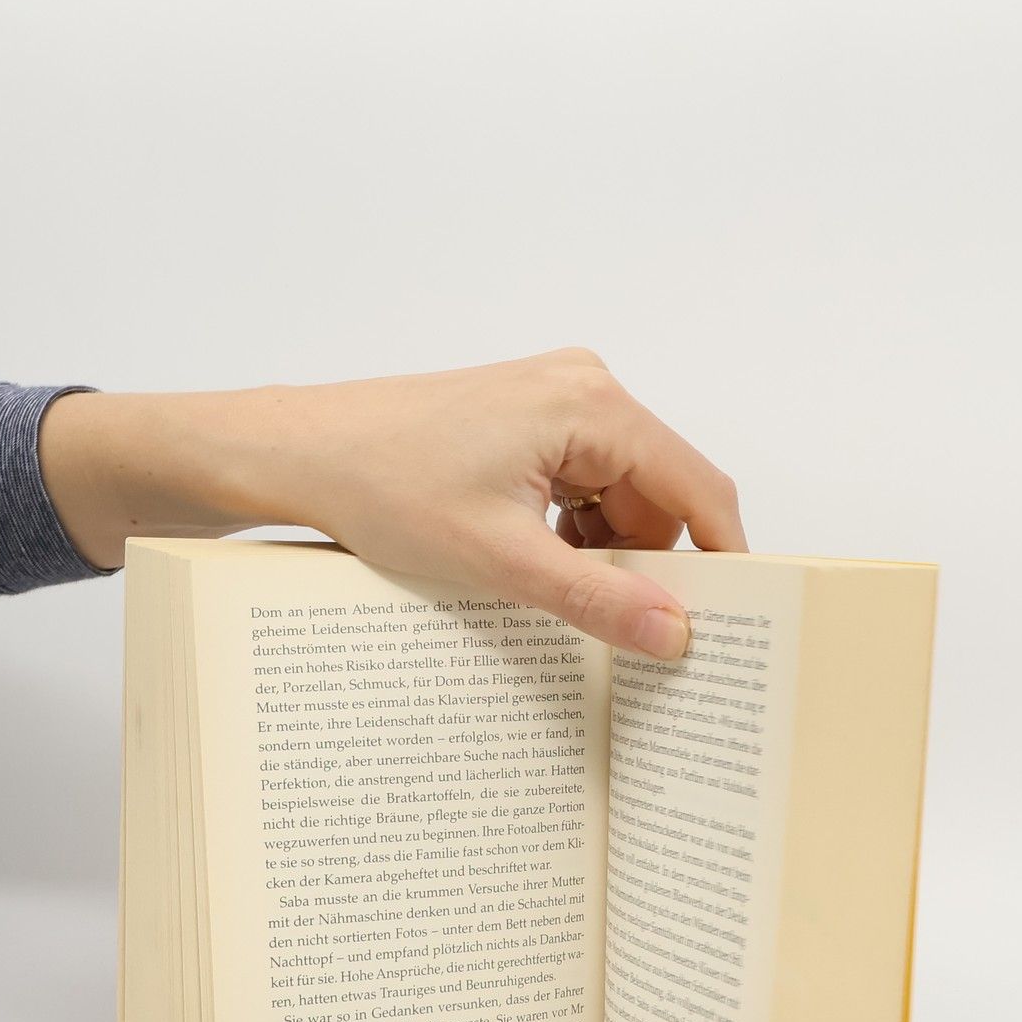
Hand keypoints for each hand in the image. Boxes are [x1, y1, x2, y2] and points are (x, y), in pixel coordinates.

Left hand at [38, 349, 746, 656]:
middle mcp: (584, 387)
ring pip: (618, 495)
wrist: (295, 453)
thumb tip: (676, 633)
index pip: (698, 487)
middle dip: (648, 562)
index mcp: (593, 404)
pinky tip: (531, 566)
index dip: (720, 559)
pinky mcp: (524, 419)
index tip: (726, 623)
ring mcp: (553, 399)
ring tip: (553, 595)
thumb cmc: (382, 485)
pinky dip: (570, 533)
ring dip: (603, 552)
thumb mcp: (500, 559)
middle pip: (660, 493)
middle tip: (628, 631)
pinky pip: (580, 484)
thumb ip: (597, 599)